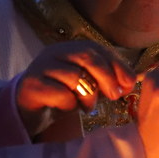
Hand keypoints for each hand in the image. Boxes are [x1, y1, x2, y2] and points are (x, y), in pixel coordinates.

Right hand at [16, 41, 134, 136]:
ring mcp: (41, 67)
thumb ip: (107, 80)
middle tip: (114, 95)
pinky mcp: (32, 85)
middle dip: (106, 76)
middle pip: (86, 56)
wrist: (27, 109)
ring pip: (74, 75)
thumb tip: (131, 81)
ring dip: (88, 94)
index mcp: (70, 48)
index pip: (96, 48)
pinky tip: (68, 108)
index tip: (129, 82)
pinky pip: (59, 92)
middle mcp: (54, 52)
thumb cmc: (62, 95)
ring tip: (87, 106)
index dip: (116, 64)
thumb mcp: (87, 86)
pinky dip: (70, 103)